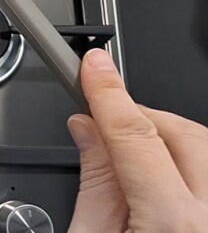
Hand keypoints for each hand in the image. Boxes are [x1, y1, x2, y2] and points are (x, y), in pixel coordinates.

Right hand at [68, 48, 207, 231]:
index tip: (93, 67)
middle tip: (104, 126)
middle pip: (184, 134)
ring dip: (166, 142)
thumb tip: (87, 129)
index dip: (108, 94)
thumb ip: (94, 184)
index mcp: (174, 226)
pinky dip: (187, 164)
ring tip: (134, 166)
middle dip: (140, 118)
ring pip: (205, 147)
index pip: (135, 137)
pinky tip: (163, 181)